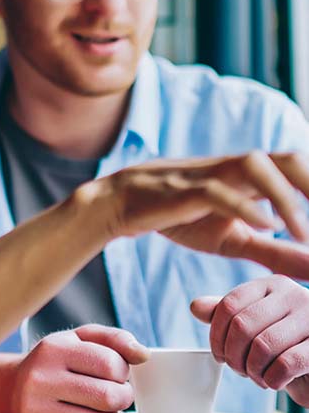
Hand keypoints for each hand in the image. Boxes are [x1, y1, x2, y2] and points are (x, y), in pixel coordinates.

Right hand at [7, 325, 148, 412]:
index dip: (122, 371)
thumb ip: (113, 339)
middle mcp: (39, 378)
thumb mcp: (78, 339)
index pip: (110, 364)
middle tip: (116, 393)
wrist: (10, 388)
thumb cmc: (53, 363)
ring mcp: (34, 409)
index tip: (115, 373)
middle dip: (122, 397)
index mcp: (53, 349)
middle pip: (107, 397)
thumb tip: (143, 354)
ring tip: (101, 408)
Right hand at [92, 152, 308, 276]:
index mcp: (250, 178)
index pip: (299, 170)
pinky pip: (218, 190)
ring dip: (286, 197)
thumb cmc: (179, 218)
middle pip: (287, 158)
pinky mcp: (184, 189)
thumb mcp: (233, 240)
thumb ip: (276, 253)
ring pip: (256, 166)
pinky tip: (267, 227)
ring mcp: (209, 176)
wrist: (121, 205)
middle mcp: (235, 169)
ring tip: (302, 233)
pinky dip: (246, 206)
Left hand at [191, 276, 308, 406]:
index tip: (219, 355)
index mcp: (272, 285)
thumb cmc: (286, 345)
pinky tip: (274, 382)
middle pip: (242, 325)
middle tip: (239, 370)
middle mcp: (294, 295)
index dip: (216, 335)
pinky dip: (272, 379)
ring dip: (252, 370)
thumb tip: (195, 306)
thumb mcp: (256, 326)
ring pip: (263, 346)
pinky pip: (286, 364)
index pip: (229, 305)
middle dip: (234, 356)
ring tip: (257, 377)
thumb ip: (229, 315)